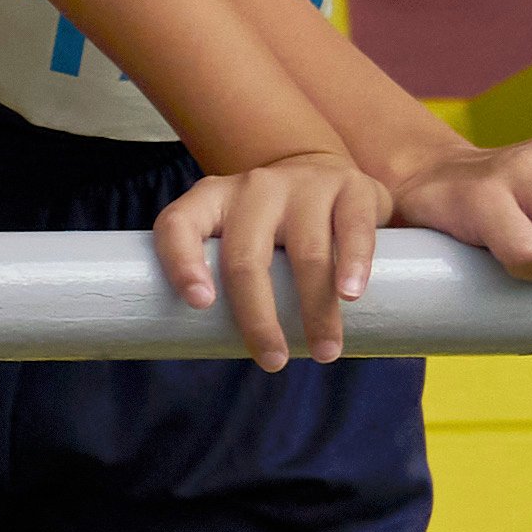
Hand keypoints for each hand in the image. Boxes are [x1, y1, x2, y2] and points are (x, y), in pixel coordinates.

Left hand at [157, 152, 394, 364]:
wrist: (323, 170)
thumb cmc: (269, 224)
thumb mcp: (236, 233)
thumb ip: (221, 273)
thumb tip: (204, 346)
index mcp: (211, 199)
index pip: (178, 225)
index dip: (182, 262)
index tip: (200, 304)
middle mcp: (253, 188)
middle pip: (246, 257)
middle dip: (258, 317)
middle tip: (272, 361)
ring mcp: (303, 184)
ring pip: (305, 252)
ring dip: (315, 310)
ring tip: (325, 351)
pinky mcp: (352, 188)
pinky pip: (353, 229)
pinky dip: (353, 265)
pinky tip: (350, 295)